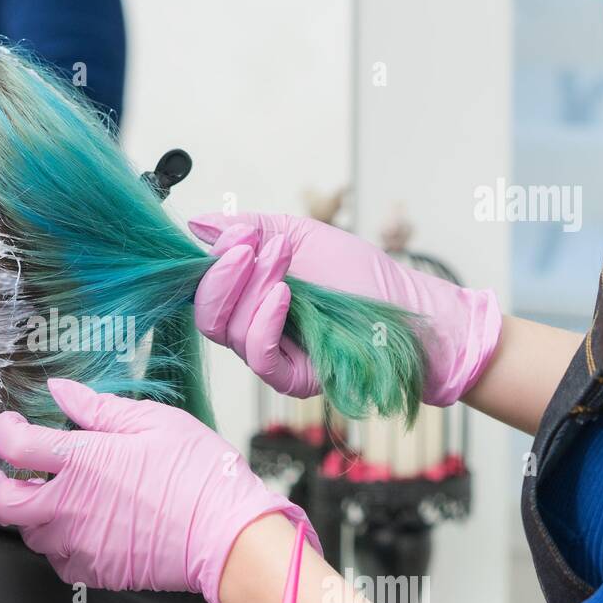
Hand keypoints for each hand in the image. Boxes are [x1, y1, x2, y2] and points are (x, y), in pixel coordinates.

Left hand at [0, 377, 315, 602]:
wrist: (227, 536)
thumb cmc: (199, 475)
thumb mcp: (154, 422)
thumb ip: (98, 407)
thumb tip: (59, 391)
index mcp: (82, 460)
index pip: (12, 445)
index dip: (2, 432)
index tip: (10, 427)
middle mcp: (69, 504)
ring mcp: (78, 542)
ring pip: (26, 533)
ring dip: (29, 514)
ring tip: (50, 498)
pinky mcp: (93, 571)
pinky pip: (57, 560)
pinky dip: (58, 544)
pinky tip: (78, 528)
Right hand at [190, 211, 501, 406]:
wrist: (403, 304)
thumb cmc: (358, 273)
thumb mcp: (298, 235)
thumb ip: (249, 228)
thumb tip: (198, 225)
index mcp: (246, 297)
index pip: (204, 288)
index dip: (209, 263)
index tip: (234, 234)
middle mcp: (249, 329)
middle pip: (206, 314)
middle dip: (222, 276)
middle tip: (247, 247)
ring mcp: (268, 356)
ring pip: (229, 332)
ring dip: (251, 288)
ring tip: (282, 260)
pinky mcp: (290, 378)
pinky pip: (258, 357)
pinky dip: (263, 321)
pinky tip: (283, 295)